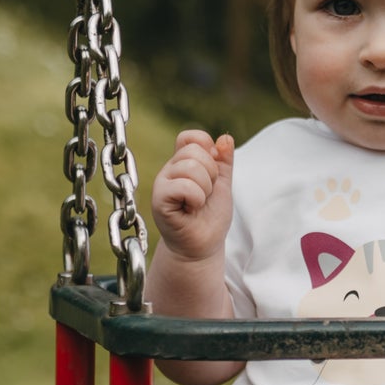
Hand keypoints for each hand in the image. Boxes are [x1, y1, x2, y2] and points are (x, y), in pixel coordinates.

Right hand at [150, 130, 234, 262]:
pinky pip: (183, 186)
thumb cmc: (210, 218)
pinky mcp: (159, 200)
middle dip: (210, 175)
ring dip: (204, 189)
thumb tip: (225, 138)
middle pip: (194, 151)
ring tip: (198, 204)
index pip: (191, 137)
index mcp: (182, 163)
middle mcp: (169, 170)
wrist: (203, 246)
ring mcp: (162, 184)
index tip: (213, 172)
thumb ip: (224, 162)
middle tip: (205, 195)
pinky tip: (191, 210)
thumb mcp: (222, 185)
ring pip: (190, 167)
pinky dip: (196, 198)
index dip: (207, 148)